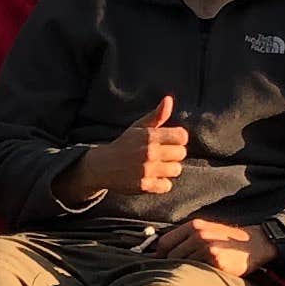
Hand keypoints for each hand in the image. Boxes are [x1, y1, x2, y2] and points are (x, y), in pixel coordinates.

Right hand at [73, 95, 187, 202]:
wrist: (102, 166)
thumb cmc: (125, 145)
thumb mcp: (138, 127)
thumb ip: (157, 115)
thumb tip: (169, 99)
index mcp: (149, 135)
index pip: (182, 136)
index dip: (178, 139)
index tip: (170, 142)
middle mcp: (149, 152)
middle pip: (181, 153)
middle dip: (173, 154)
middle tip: (161, 155)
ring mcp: (146, 170)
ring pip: (176, 170)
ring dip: (168, 169)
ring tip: (156, 166)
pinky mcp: (144, 185)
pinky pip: (167, 186)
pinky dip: (161, 184)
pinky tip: (152, 178)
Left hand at [166, 215, 268, 278]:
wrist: (256, 244)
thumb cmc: (228, 240)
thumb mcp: (207, 230)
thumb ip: (187, 237)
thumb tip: (162, 251)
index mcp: (194, 226)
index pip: (164, 242)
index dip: (160, 255)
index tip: (161, 264)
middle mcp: (199, 235)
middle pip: (171, 256)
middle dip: (172, 266)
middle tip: (177, 274)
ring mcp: (207, 248)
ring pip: (183, 266)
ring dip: (185, 273)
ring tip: (193, 275)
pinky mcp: (216, 262)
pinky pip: (197, 273)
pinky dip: (197, 277)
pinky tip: (204, 277)